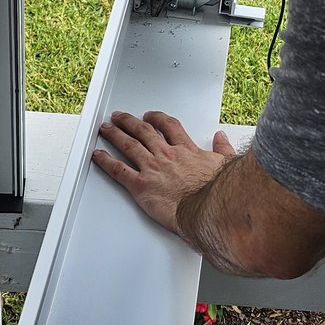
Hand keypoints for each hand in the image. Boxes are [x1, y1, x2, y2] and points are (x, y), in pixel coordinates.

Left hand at [92, 110, 234, 234]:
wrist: (209, 208)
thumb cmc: (218, 191)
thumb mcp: (226, 164)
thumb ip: (222, 149)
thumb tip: (221, 139)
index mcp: (186, 149)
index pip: (168, 127)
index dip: (157, 119)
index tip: (151, 117)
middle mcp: (166, 155)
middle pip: (143, 132)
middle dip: (129, 122)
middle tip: (120, 117)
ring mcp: (152, 168)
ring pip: (128, 145)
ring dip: (115, 134)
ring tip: (106, 129)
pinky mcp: (141, 185)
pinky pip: (119, 170)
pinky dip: (106, 161)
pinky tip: (98, 156)